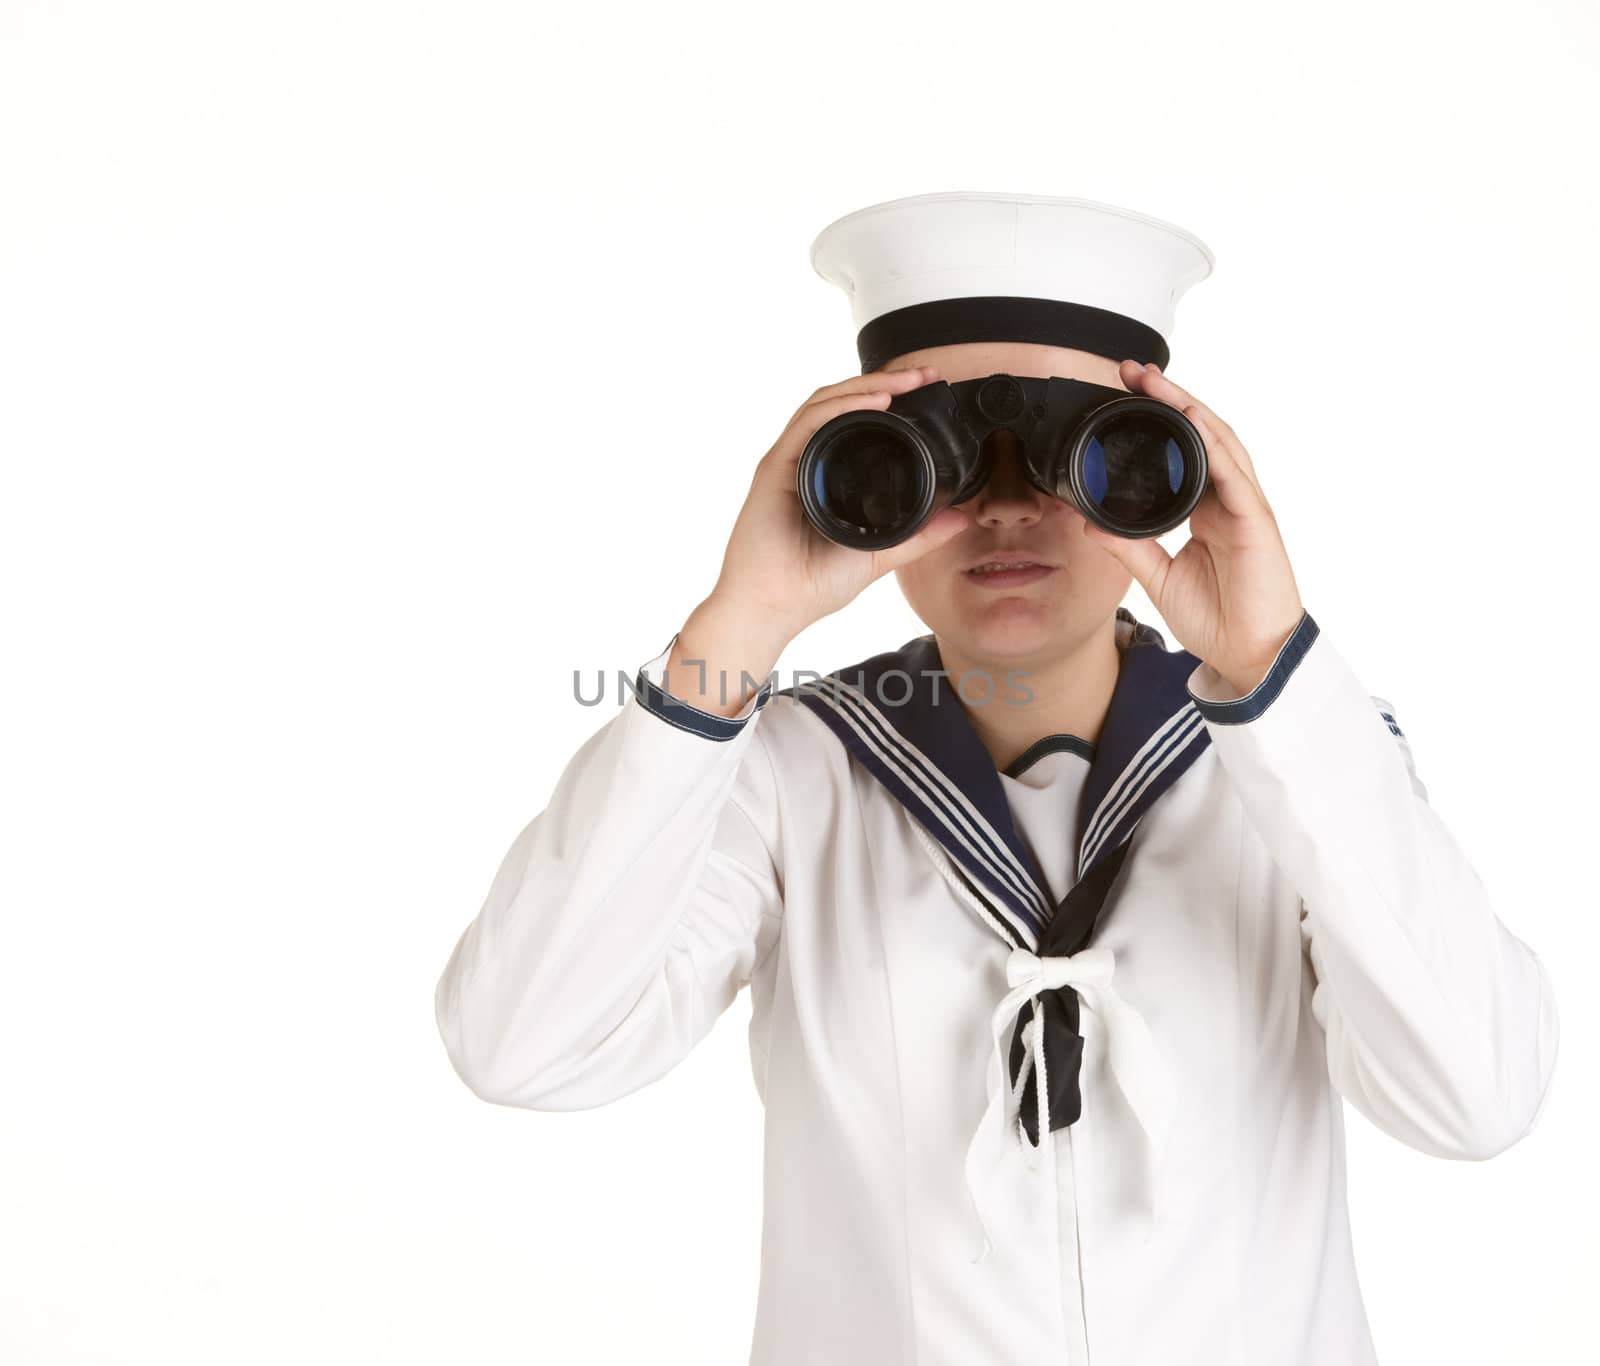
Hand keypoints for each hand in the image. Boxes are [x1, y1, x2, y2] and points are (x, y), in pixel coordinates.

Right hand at [704, 364, 970, 648]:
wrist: (770, 609)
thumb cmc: (809, 586)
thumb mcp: (878, 556)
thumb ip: (917, 537)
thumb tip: (959, 518)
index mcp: (825, 475)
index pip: (856, 422)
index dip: (890, 399)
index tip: (926, 389)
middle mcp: (805, 461)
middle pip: (842, 403)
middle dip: (884, 382)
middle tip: (924, 374)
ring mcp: (788, 461)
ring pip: (825, 404)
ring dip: (865, 386)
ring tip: (904, 382)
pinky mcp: (775, 469)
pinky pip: (808, 424)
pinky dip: (840, 407)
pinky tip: (872, 401)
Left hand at [1079, 362, 1304, 694]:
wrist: (1248, 656)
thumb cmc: (1216, 618)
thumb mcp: (1159, 578)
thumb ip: (1131, 548)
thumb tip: (1091, 522)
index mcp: (1207, 509)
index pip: (1183, 452)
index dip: (1158, 421)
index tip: (1123, 396)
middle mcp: (1227, 500)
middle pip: (1200, 435)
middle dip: (1169, 399)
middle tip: (1132, 371)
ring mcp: (1244, 506)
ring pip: (1218, 442)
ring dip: (1187, 407)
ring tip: (1156, 381)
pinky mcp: (1255, 520)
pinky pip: (1233, 474)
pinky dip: (1213, 444)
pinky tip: (1193, 419)